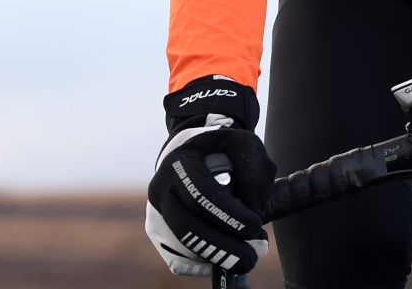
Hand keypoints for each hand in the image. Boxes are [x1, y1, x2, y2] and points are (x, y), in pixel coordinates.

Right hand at [144, 76, 276, 276]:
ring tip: (246, 259)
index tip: (256, 226)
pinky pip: (175, 261)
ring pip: (181, 248)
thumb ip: (254, 170)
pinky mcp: (158, 234)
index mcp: (178, 164)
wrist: (193, 154)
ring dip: (216, 258)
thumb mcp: (242, 144)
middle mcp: (160, 190)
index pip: (200, 196)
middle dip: (223, 247)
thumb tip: (253, 208)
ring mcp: (155, 214)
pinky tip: (223, 265)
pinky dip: (200, 268)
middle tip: (254, 255)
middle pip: (187, 228)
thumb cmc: (221, 150)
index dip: (229, 215)